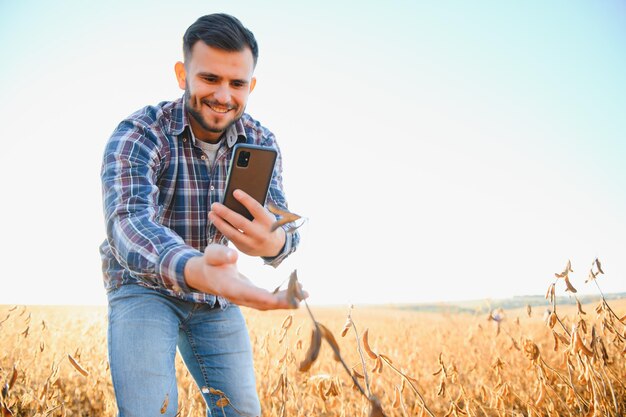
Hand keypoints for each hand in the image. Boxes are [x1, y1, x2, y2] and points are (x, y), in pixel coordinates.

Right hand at [184, 244, 299, 309]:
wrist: (206, 275)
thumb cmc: (210, 261)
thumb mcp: (211, 253)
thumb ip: (221, 254)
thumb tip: (233, 255)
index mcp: (230, 287)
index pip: (248, 294)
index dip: (263, 297)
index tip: (277, 300)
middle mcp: (239, 298)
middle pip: (263, 304)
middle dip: (283, 302)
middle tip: (301, 297)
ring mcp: (246, 300)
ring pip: (268, 304)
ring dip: (287, 301)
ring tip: (305, 293)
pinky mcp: (253, 298)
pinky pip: (270, 301)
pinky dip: (284, 297)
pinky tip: (297, 291)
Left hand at [208, 189, 285, 256]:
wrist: (275, 247)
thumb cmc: (267, 225)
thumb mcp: (267, 216)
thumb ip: (255, 210)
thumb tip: (236, 199)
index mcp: (268, 222)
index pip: (256, 209)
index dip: (245, 199)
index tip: (235, 191)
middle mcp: (260, 234)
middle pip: (240, 222)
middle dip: (225, 213)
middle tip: (214, 205)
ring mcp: (252, 243)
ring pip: (232, 232)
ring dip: (219, 222)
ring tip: (211, 213)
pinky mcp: (244, 249)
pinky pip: (231, 238)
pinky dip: (223, 229)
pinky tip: (217, 222)